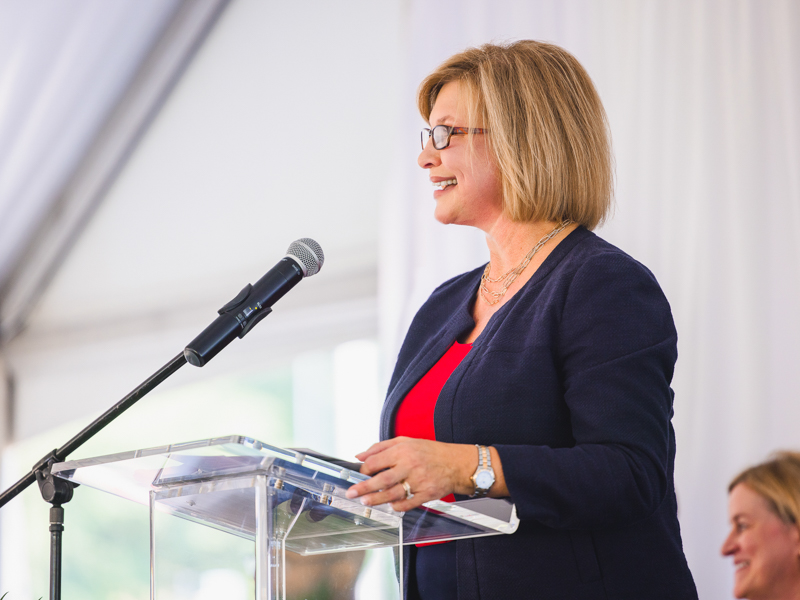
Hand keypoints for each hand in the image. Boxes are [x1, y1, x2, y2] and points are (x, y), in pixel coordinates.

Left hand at [344, 437, 476, 511]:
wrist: (456, 464)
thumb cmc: (430, 452)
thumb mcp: (405, 441)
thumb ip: (380, 447)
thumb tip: (360, 455)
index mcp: (403, 451)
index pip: (376, 461)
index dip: (364, 469)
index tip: (360, 474)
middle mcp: (410, 465)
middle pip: (382, 479)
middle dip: (364, 488)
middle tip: (352, 493)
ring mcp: (418, 481)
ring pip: (393, 493)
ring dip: (376, 499)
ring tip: (366, 501)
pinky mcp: (426, 494)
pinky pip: (407, 504)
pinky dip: (396, 506)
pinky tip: (390, 505)